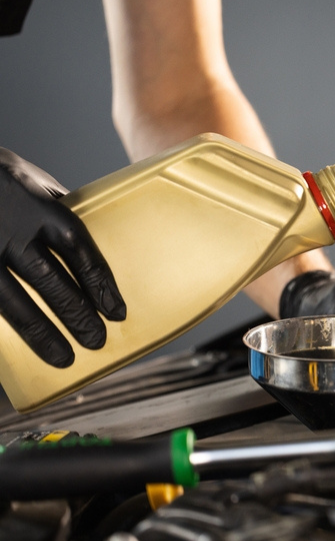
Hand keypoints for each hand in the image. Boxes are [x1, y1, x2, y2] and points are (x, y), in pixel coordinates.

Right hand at [0, 148, 125, 366]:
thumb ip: (62, 211)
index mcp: (39, 207)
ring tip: (64, 358)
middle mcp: (11, 230)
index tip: (118, 312)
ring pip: (14, 301)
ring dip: (42, 333)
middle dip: (77, 315)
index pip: (79, 251)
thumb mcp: (35, 182)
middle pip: (51, 281)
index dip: (100, 285)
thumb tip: (98, 239)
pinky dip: (5, 328)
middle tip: (96, 340)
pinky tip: (17, 348)